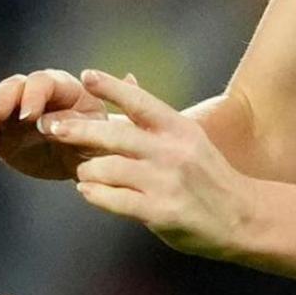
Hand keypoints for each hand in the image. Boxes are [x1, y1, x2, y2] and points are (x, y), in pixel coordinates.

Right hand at [0, 68, 106, 180]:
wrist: (84, 163)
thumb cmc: (98, 143)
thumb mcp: (96, 135)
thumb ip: (76, 123)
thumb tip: (48, 121)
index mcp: (64, 88)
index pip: (43, 83)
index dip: (34, 96)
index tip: (29, 117)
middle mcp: (35, 94)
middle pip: (13, 87)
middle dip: (3, 100)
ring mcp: (15, 112)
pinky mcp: (1, 132)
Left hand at [38, 70, 255, 256]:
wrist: (243, 217)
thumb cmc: (209, 176)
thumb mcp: (189, 139)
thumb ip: (154, 116)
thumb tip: (127, 80)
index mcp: (179, 129)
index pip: (140, 102)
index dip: (110, 87)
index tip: (85, 77)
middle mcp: (172, 152)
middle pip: (114, 135)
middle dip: (77, 130)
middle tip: (52, 128)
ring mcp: (166, 182)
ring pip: (107, 169)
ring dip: (86, 171)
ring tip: (82, 174)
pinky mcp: (161, 212)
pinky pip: (114, 200)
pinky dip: (94, 195)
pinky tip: (88, 192)